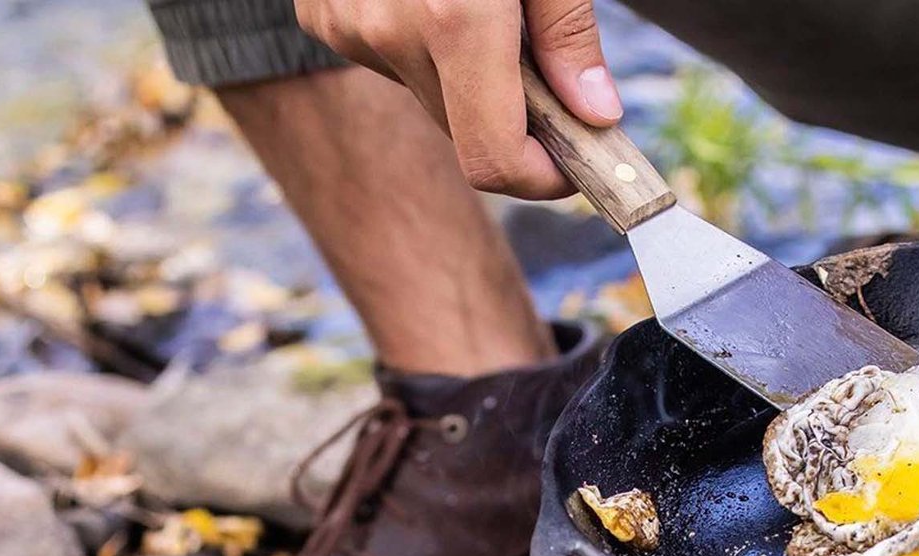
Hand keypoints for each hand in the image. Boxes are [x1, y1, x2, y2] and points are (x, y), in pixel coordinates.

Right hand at [293, 0, 622, 199]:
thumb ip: (567, 33)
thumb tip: (594, 113)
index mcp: (454, 21)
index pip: (494, 161)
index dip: (541, 176)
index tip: (573, 159)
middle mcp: (390, 33)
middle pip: (466, 134)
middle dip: (514, 119)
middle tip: (548, 73)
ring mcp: (348, 26)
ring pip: (429, 99)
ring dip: (467, 79)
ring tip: (483, 8)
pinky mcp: (324, 16)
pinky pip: (390, 60)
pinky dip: (422, 44)